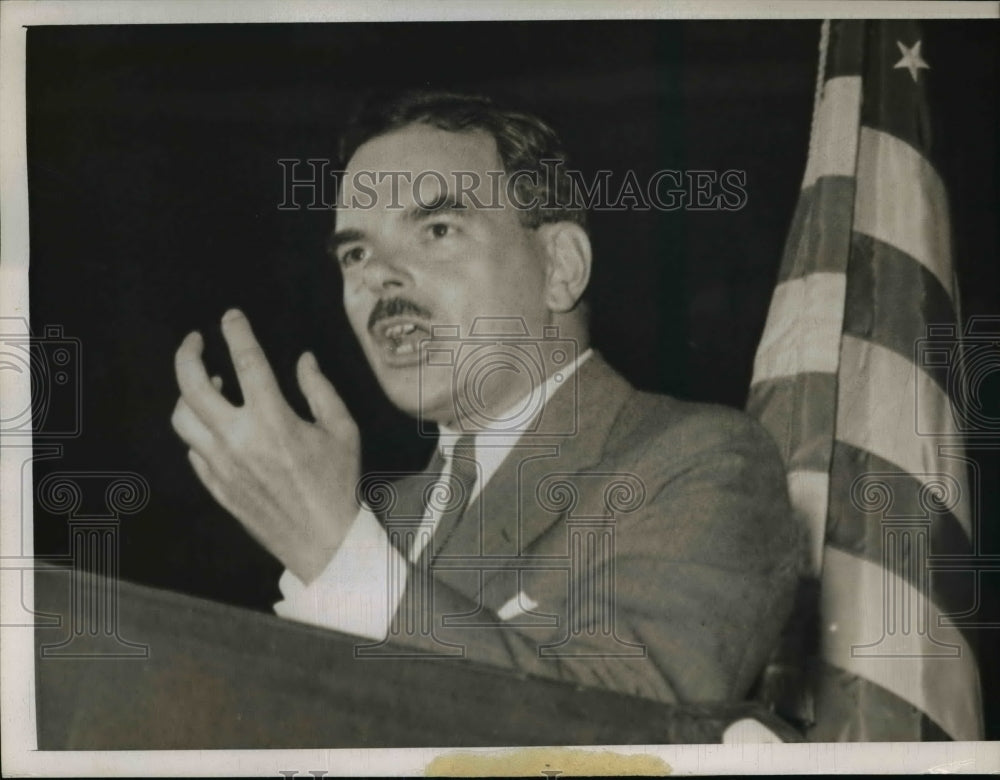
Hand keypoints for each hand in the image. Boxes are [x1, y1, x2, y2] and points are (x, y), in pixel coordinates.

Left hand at [171, 309, 359, 582]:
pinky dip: (198, 429)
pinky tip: (215, 424)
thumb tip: (303, 359)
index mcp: (273, 420)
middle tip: (195, 341)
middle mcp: (238, 439)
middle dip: (188, 355)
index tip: (231, 316)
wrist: (322, 540)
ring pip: (183, 418)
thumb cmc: (338, 483)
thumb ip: (320, 389)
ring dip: (189, 394)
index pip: (247, 362)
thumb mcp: (342, 430)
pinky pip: (193, 449)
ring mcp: (221, 465)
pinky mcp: (215, 486)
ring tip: (208, 384)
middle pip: (192, 386)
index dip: (237, 332)